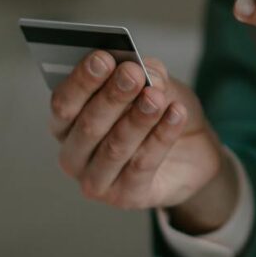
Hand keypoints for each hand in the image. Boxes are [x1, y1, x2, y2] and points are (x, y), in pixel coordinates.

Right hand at [48, 53, 232, 225]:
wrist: (192, 151)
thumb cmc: (160, 112)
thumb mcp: (158, 83)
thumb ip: (148, 73)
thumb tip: (143, 70)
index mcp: (67, 122)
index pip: (63, 103)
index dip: (82, 81)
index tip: (102, 58)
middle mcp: (74, 153)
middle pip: (87, 125)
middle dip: (112, 97)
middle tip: (132, 74)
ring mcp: (96, 180)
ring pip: (114, 147)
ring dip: (137, 119)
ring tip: (156, 96)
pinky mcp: (125, 197)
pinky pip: (141, 165)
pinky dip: (160, 137)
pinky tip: (175, 114)